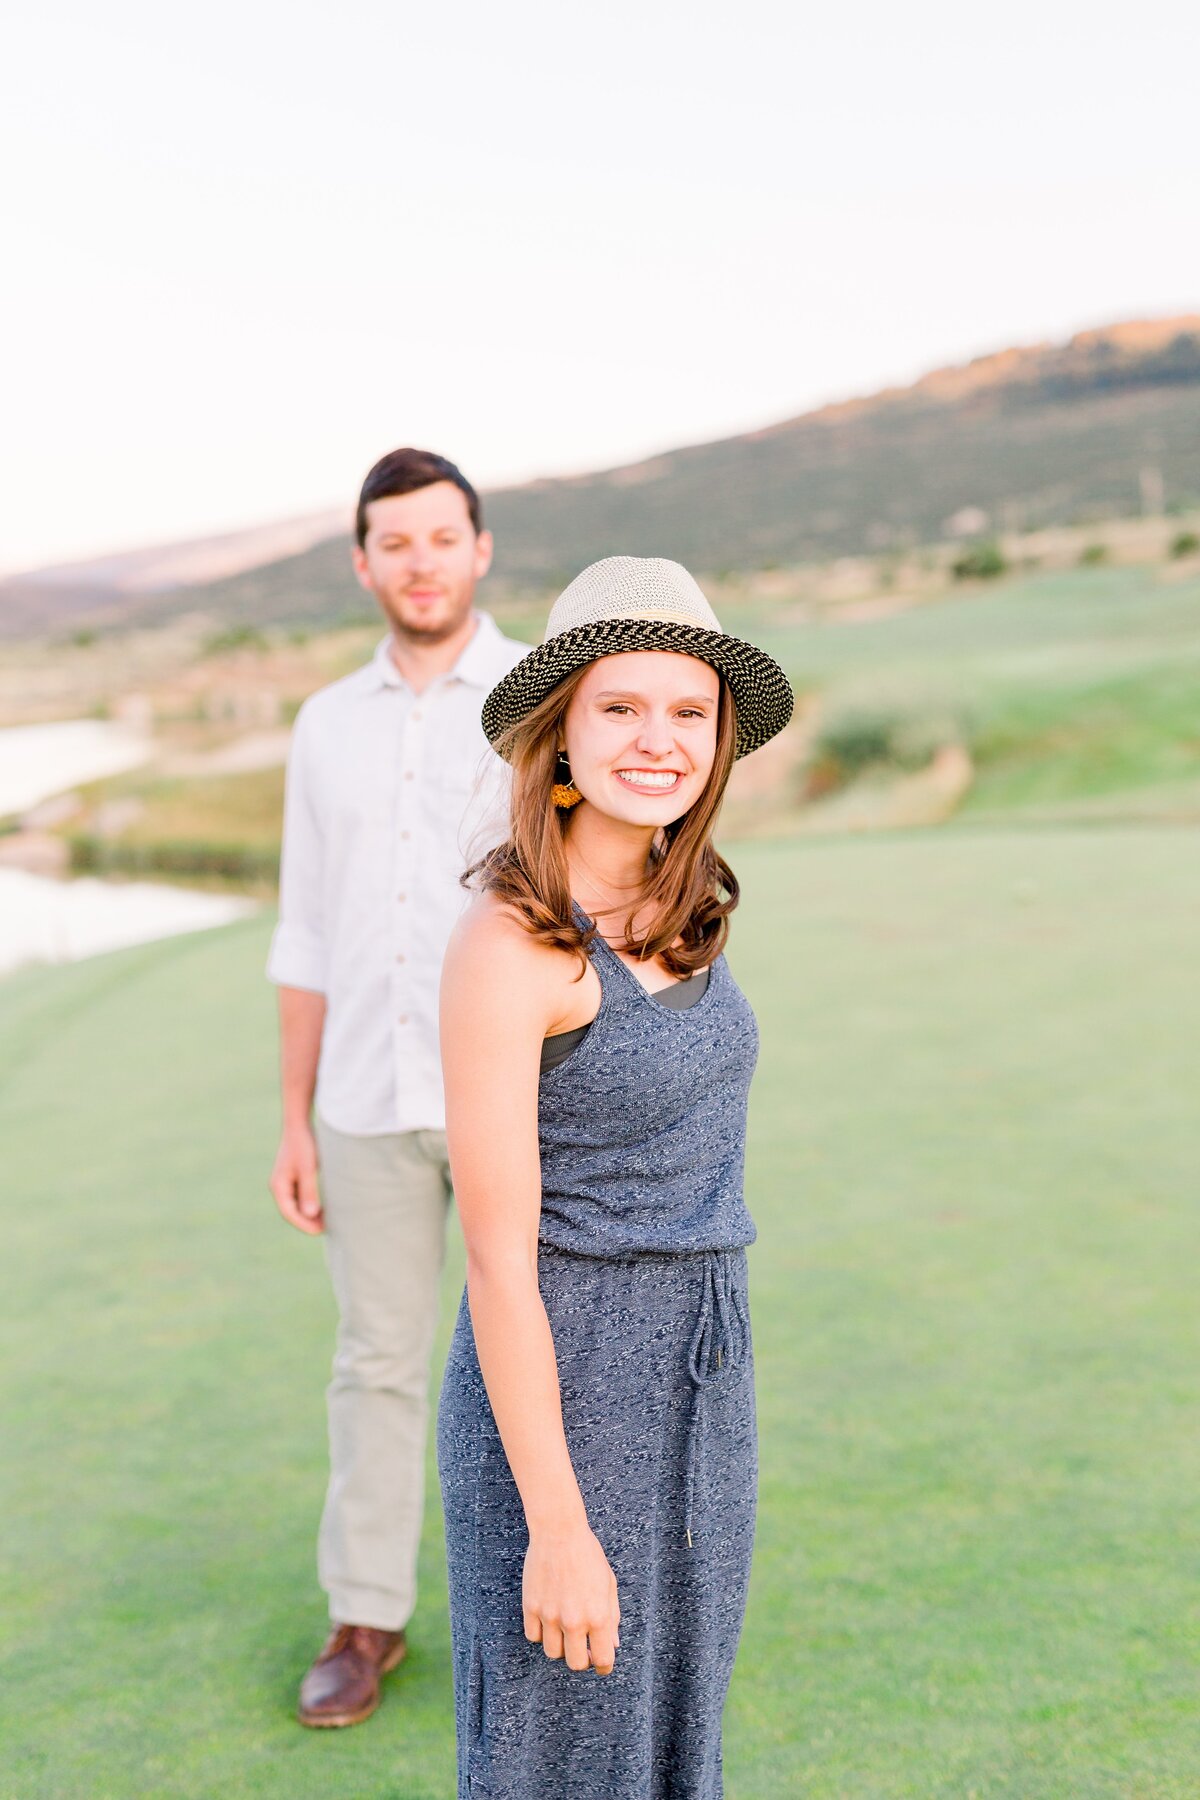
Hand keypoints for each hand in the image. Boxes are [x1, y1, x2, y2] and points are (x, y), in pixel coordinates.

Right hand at [269, 1120, 323, 1234]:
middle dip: (307, 1222)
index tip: (319, 1231)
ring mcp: (286, 1182)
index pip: (289, 1213)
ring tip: (327, 1221)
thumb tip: (310, 1215)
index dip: (304, 1224)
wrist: (299, 1125)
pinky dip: (310, 1204)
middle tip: (326, 1229)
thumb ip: (309, 1191)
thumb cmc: (304, 1144)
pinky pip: (300, 1197)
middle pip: (292, 1211)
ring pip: (296, 1205)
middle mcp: (279, 1186)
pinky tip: (324, 1208)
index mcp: (279, 1186)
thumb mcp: (308, 1168)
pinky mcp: (294, 1177)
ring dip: (309, 1214)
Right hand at [522, 1522, 619, 1675]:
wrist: (559, 1531)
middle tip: (583, 1648)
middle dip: (582, 1659)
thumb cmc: (588, 1555)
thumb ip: (612, 1617)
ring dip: (560, 1645)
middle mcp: (574, 1620)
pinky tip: (548, 1619)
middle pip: (576, 1664)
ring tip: (565, 1628)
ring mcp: (550, 1615)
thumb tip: (612, 1645)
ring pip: (553, 1652)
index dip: (604, 1666)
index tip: (602, 1663)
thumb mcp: (609, 1584)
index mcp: (598, 1616)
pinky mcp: (530, 1607)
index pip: (603, 1659)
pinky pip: (534, 1636)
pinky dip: (541, 1633)